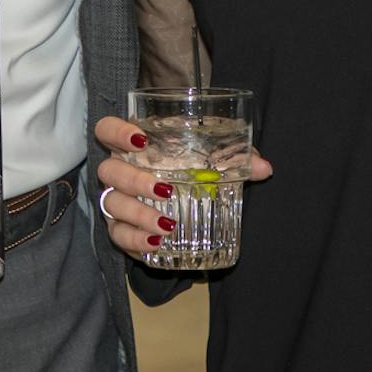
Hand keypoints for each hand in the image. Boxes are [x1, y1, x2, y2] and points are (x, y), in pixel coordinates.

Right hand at [90, 115, 273, 261]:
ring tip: (167, 224)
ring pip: (112, 205)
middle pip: (108, 170)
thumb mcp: (212, 161)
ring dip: (137, 214)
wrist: (182, 202)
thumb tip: (263, 167)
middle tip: (164, 189)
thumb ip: (236, 158)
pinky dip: (136, 240)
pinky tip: (157, 243)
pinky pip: (119, 236)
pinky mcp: (121, 229)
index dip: (116, 132)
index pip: (107, 129)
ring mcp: (115, 201)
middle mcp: (118, 171)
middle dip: (133, 180)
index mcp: (133, 146)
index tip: (140, 140)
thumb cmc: (190, 170)